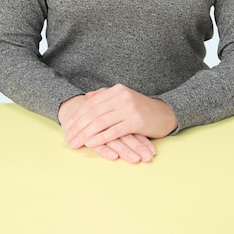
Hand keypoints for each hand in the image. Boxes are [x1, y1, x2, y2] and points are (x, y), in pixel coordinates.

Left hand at [63, 84, 177, 150]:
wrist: (165, 113)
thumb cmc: (142, 108)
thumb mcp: (123, 97)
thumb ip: (106, 95)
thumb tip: (88, 96)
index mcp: (117, 90)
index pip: (92, 103)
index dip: (78, 115)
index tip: (68, 126)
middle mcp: (122, 97)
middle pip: (94, 113)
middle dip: (78, 127)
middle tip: (68, 138)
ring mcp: (129, 108)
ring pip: (101, 122)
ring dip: (86, 134)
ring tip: (76, 143)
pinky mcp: (136, 121)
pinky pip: (114, 131)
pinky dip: (100, 138)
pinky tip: (91, 143)